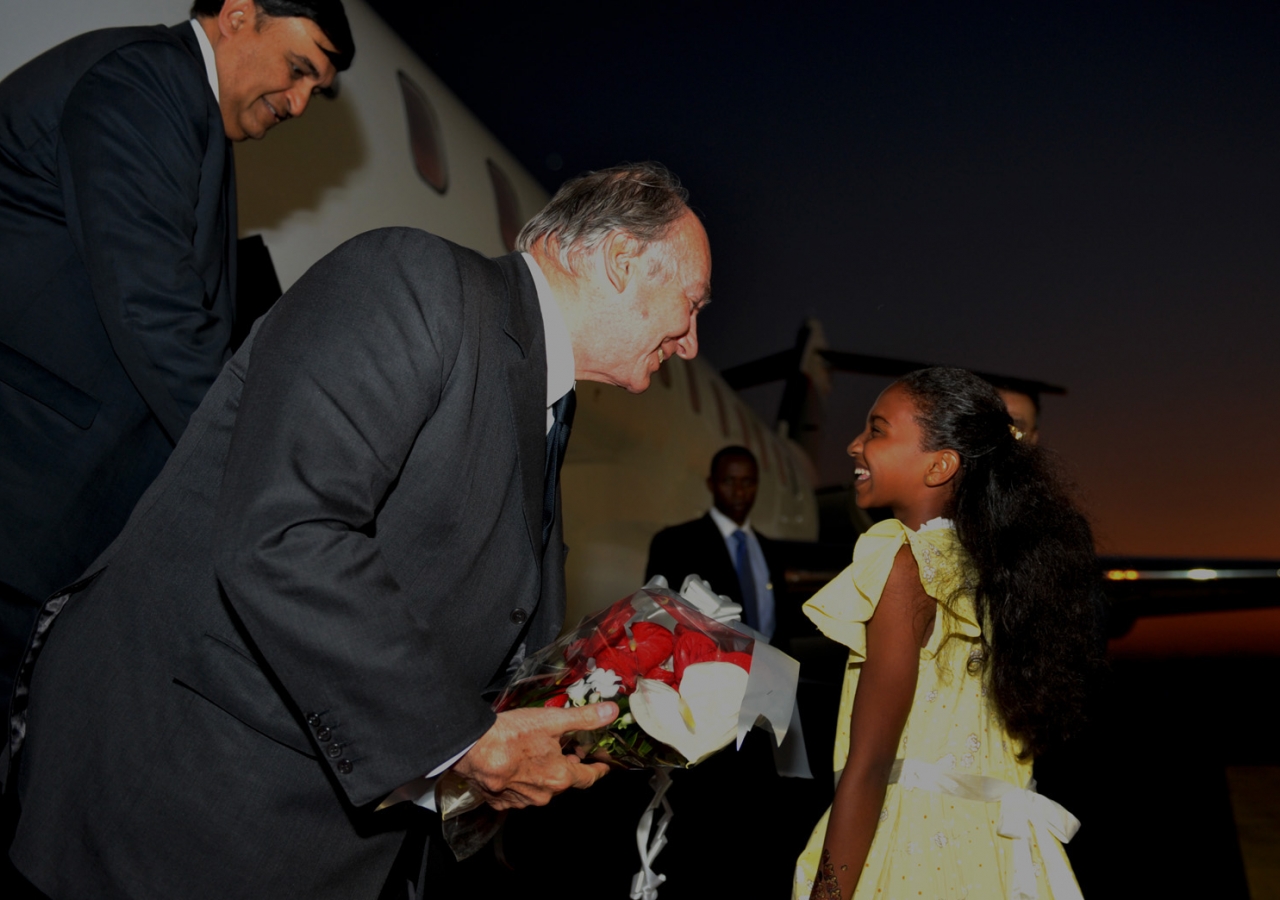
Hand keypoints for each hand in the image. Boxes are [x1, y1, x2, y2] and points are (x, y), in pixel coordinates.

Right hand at [452, 702, 617, 810]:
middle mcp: (543, 795)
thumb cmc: (512, 735)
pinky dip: (521, 781)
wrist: (472, 749)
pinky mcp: (500, 802)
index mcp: (560, 777)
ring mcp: (521, 801)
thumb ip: (585, 718)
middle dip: (567, 766)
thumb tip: (612, 711)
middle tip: (567, 750)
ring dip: (542, 773)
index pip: (588, 777)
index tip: (603, 765)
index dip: (598, 769)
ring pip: (540, 788)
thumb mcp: (553, 720)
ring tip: (538, 754)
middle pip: (562, 781)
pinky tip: (515, 766)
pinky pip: (517, 793)